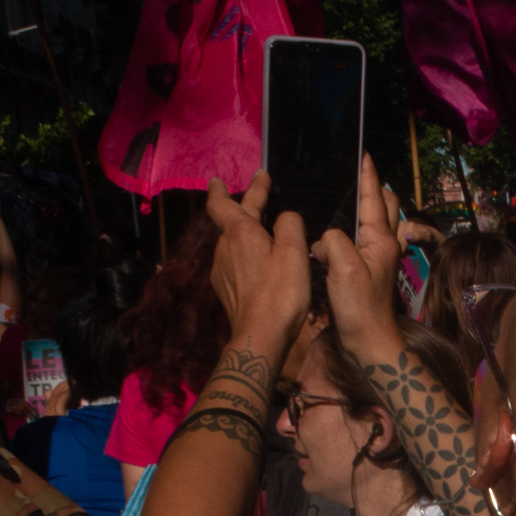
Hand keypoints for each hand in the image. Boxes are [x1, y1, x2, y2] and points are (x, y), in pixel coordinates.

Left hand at [206, 174, 310, 354]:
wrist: (261, 336)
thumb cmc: (281, 292)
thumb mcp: (295, 252)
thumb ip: (290, 224)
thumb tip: (286, 218)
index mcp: (240, 232)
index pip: (222, 203)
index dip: (221, 189)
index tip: (220, 179)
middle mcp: (224, 248)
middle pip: (232, 221)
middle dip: (245, 206)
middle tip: (259, 193)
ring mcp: (221, 270)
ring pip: (233, 244)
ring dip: (246, 235)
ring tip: (264, 234)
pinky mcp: (225, 289)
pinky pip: (235, 264)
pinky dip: (247, 257)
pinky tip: (259, 266)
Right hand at [317, 154, 404, 364]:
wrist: (369, 341)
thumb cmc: (360, 307)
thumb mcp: (343, 267)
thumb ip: (334, 240)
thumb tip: (325, 240)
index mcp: (381, 238)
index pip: (374, 197)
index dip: (368, 174)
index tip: (364, 154)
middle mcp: (384, 244)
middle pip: (385, 205)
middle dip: (374, 188)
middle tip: (356, 175)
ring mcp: (380, 258)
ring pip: (376, 222)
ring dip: (367, 209)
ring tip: (348, 199)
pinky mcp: (370, 270)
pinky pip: (363, 242)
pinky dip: (354, 233)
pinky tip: (336, 236)